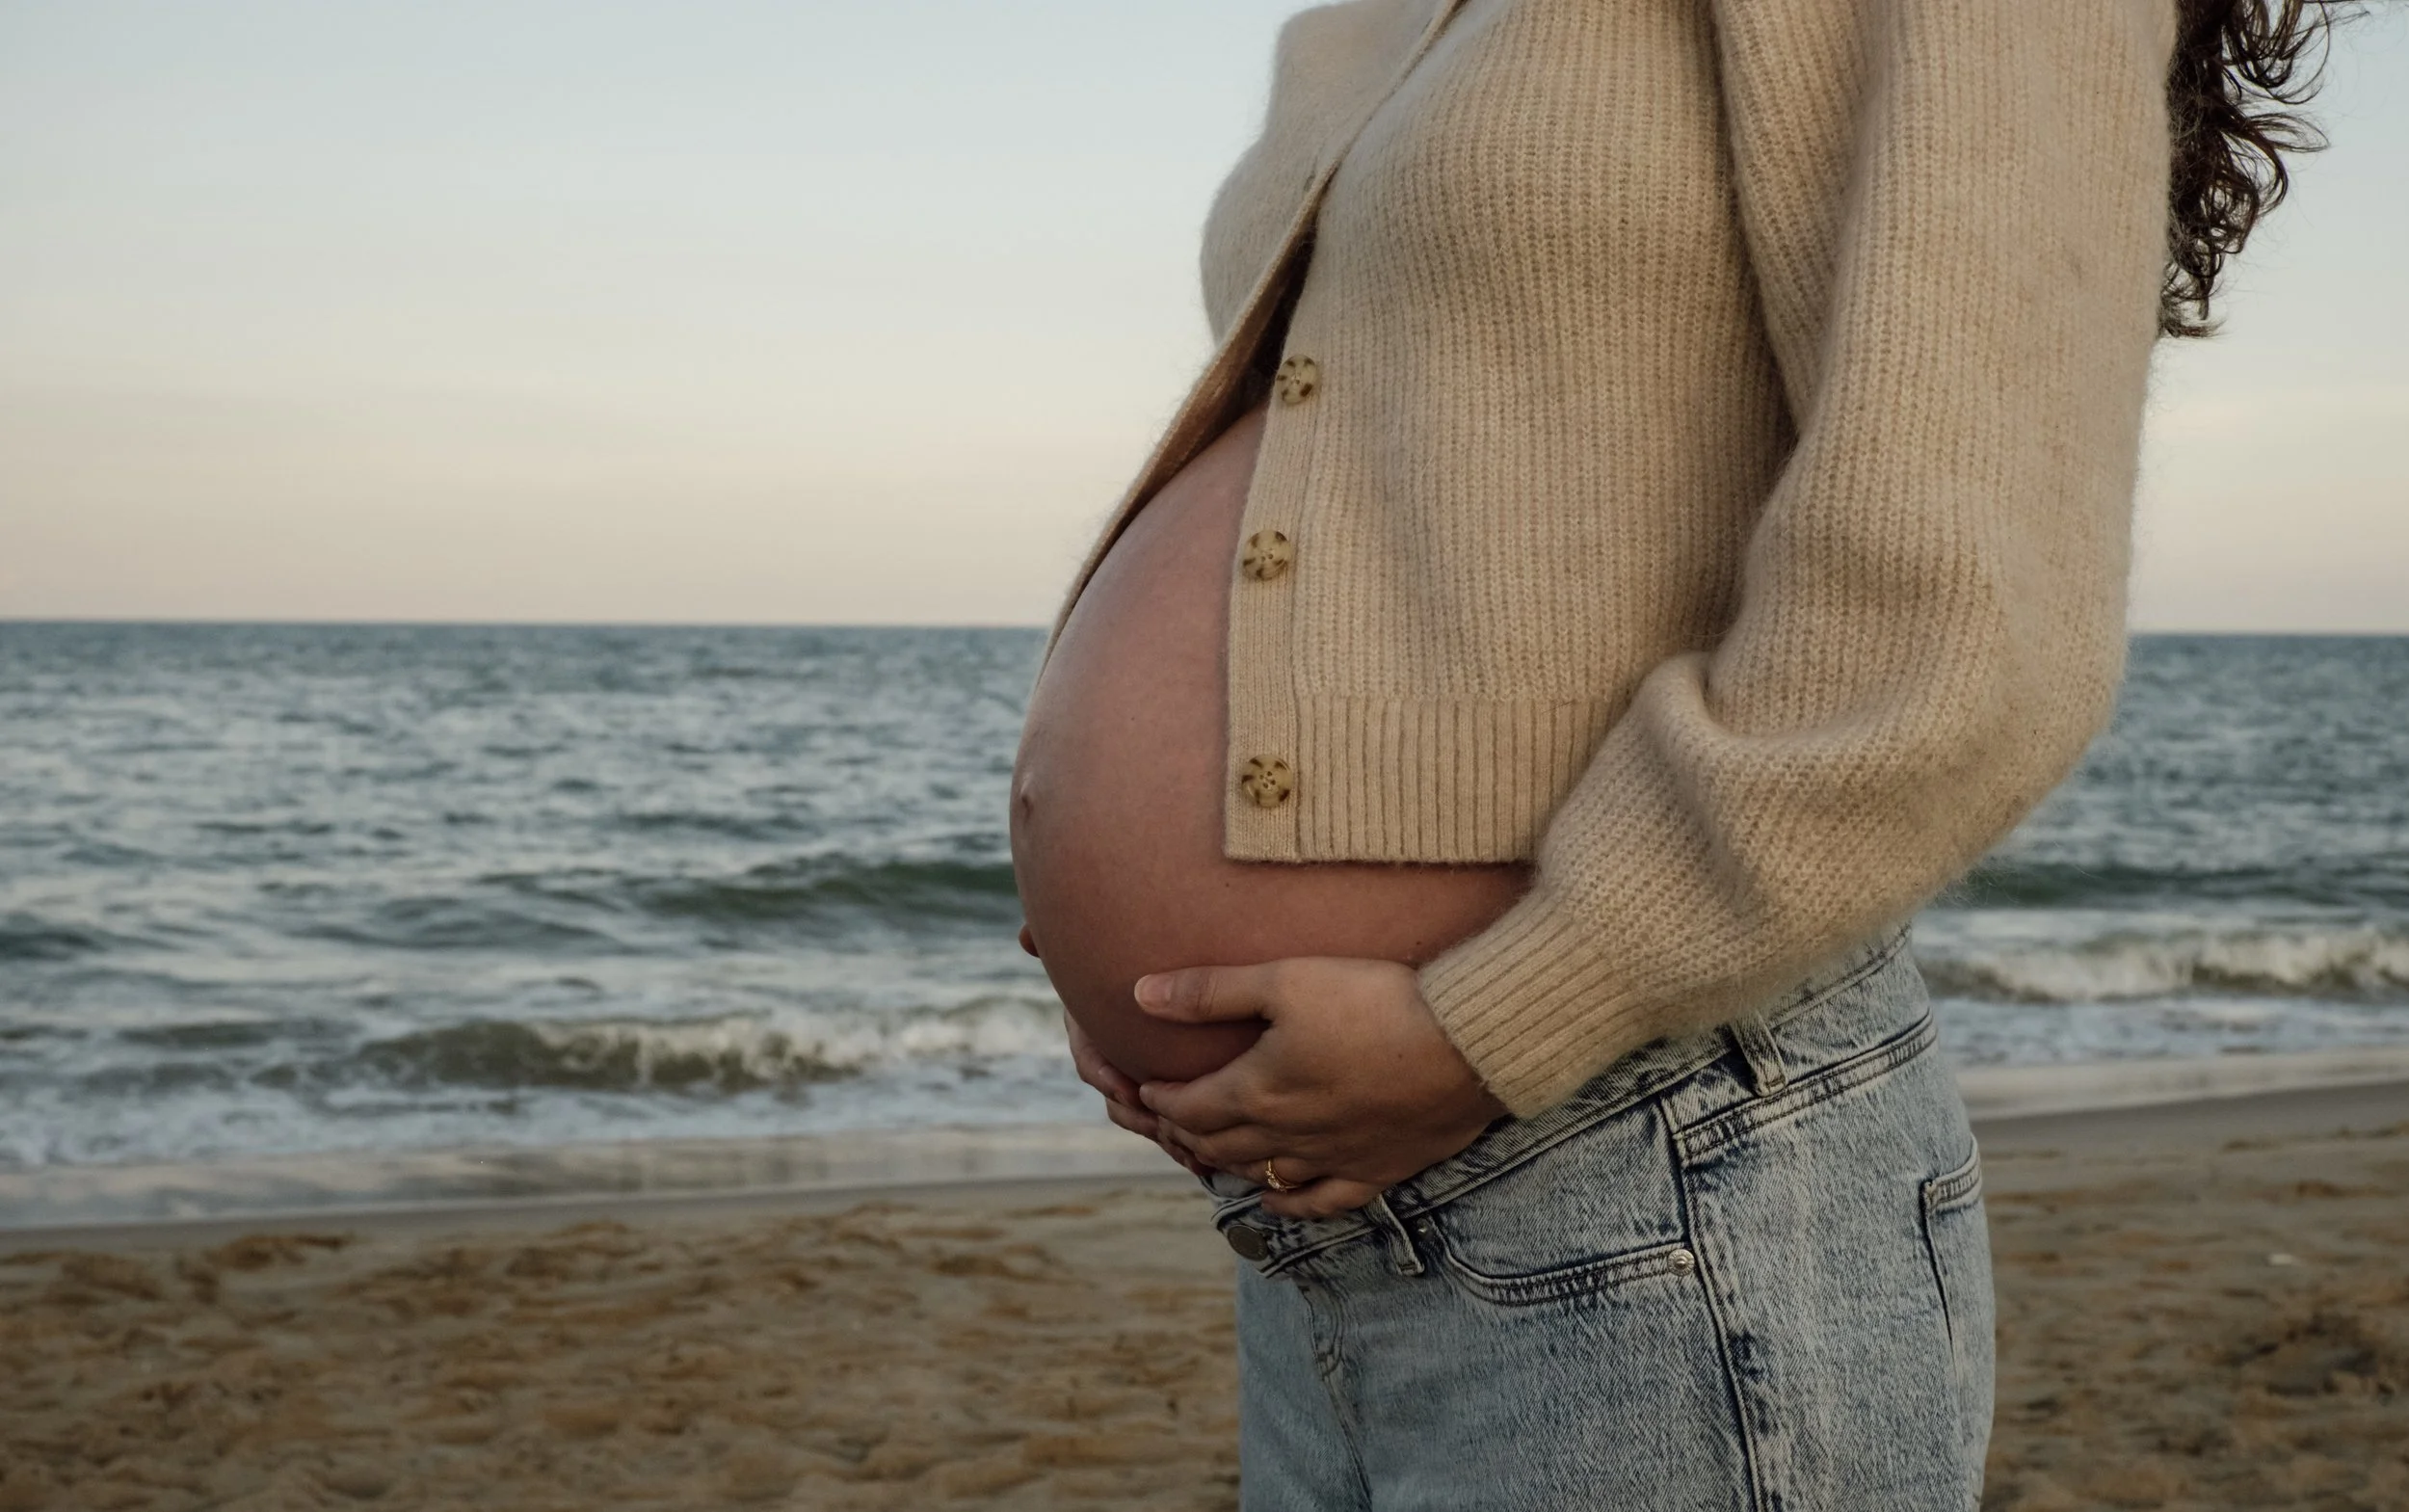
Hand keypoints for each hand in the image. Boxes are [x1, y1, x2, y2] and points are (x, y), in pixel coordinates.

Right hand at [1029, 924, 1212, 1180]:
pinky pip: (1181, 1129)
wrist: (1206, 968)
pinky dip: (1192, 1146)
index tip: (1124, 1086)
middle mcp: (1124, 1059)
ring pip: (1151, 1121)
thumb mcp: (1114, 945)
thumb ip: (1067, 941)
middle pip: (1120, 1101)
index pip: (1091, 1058)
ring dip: (1167, 1138)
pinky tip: (1210, 1163)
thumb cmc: (1149, 948)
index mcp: (1102, 1029)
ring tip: (1191, 1151)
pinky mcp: (1183, 1095)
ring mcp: (1152, 1080)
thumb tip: (1023, 939)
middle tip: (1164, 1125)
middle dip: (1140, 1118)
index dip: (1104, 1074)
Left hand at [1133, 957, 1506, 1219]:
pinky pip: (1322, 1201)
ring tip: (1208, 1150)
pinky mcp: (1377, 1169)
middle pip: (1218, 1146)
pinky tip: (1274, 1198)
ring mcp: (1332, 1159)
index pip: (1188, 1108)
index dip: (1160, 1100)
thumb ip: (1211, 991)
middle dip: (1184, 1133)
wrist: (1466, 1045)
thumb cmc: (1375, 1002)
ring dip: (1226, 1164)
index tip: (1144, 1087)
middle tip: (1167, 1119)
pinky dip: (1289, 1203)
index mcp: (1258, 1091)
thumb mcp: (1286, 979)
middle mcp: (1287, 1136)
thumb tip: (1139, 996)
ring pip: (1261, 1174)